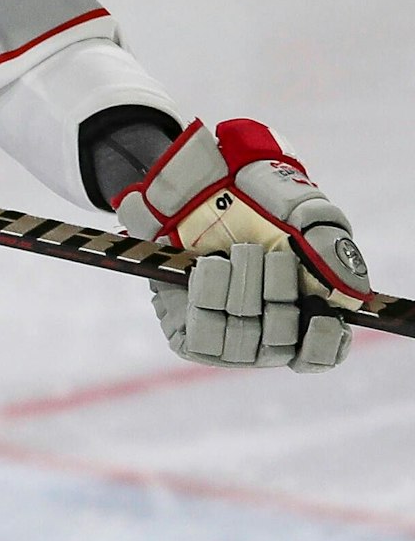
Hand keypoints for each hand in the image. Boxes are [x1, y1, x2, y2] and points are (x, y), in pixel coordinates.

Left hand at [115, 120, 369, 370]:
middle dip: (277, 296)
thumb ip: (334, 251)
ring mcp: (228, 338)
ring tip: (236, 253)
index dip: (323, 346)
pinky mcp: (189, 333)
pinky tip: (209, 267)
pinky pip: (202, 338)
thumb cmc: (262, 203)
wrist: (202, 184)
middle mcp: (268, 335)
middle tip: (268, 254)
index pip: (320, 356)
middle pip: (281, 344)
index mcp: (307, 314)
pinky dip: (208, 299)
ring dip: (242, 290)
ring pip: (241, 342)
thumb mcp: (308, 216)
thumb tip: (352, 295)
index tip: (321, 318)